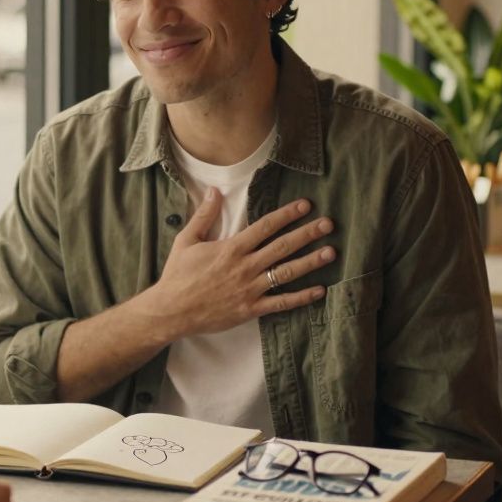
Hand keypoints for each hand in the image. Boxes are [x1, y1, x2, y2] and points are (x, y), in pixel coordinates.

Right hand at [135, 188, 334, 340]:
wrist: (171, 311)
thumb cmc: (178, 275)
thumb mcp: (187, 240)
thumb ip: (204, 215)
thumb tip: (214, 190)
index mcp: (231, 248)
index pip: (266, 226)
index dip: (287, 214)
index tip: (306, 205)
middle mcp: (245, 266)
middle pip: (283, 246)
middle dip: (308, 234)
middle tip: (329, 224)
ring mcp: (250, 289)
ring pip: (286, 273)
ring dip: (310, 262)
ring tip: (331, 252)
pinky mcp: (251, 309)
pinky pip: (281, 303)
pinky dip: (301, 297)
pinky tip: (319, 290)